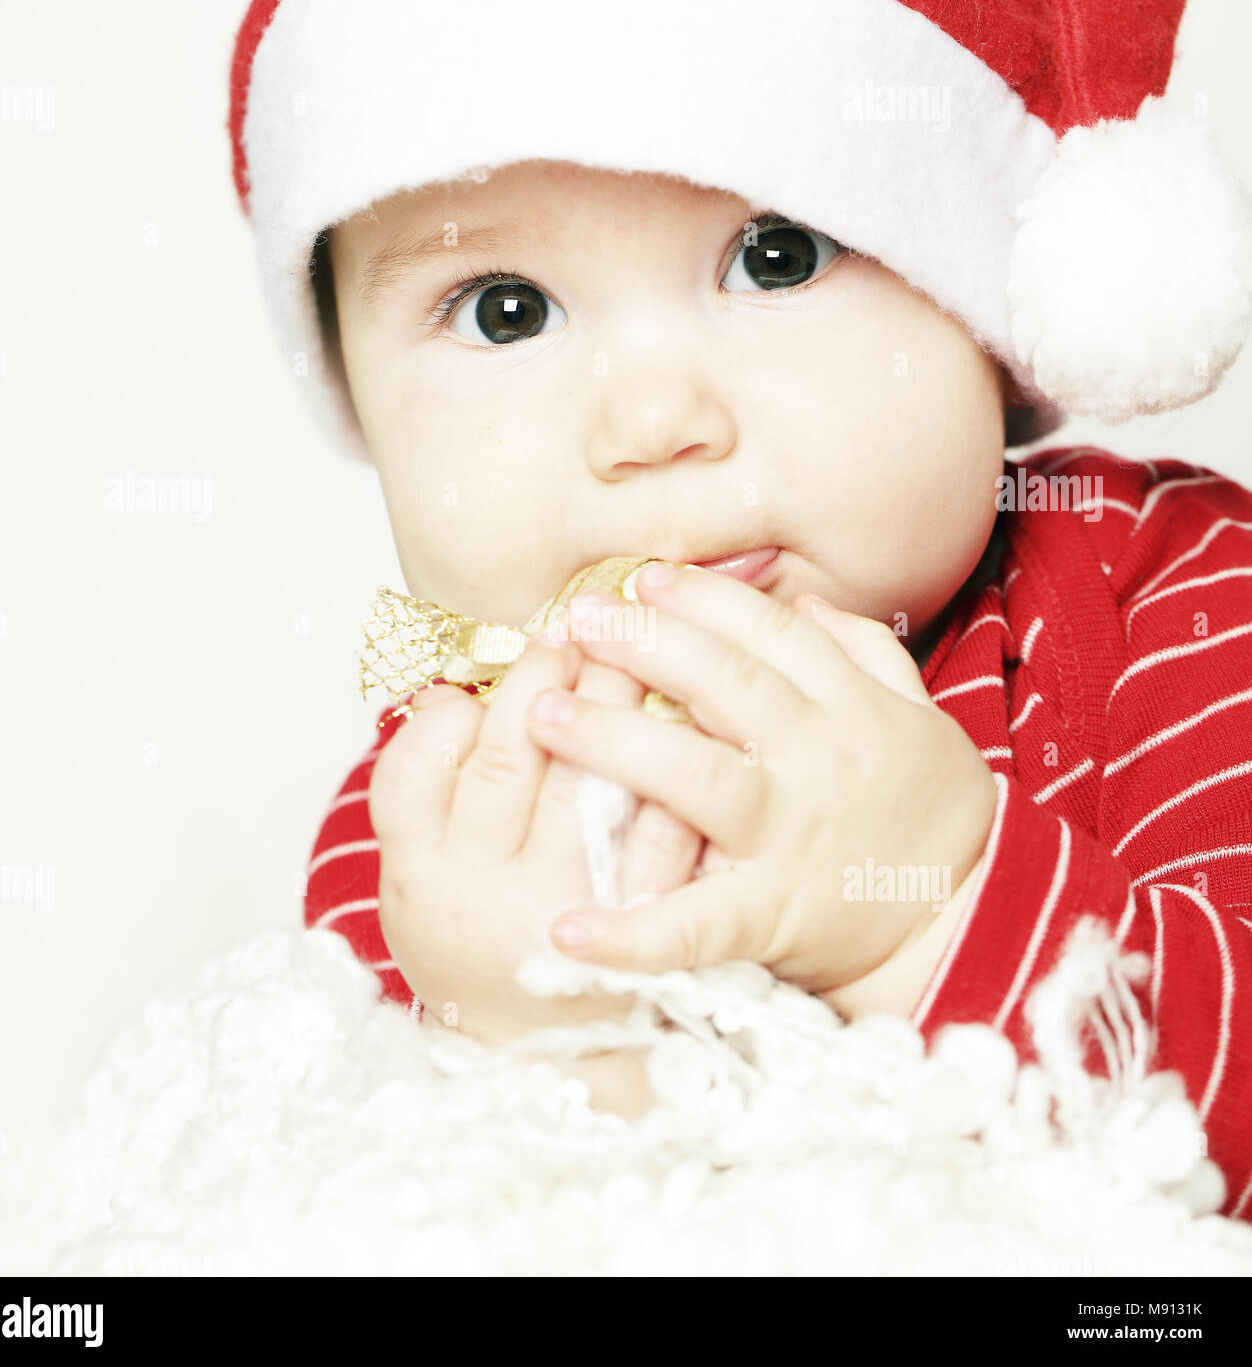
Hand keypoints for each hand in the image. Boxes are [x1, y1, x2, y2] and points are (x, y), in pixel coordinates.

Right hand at [367, 632, 704, 1048]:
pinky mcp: (654, 926)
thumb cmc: (474, 941)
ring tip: (645, 639)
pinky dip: (687, 766)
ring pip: (600, 787)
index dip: (476, 696)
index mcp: (428, 873)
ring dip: (623, 704)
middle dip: (552, 675)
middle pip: (518, 761)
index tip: (518, 644)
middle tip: (585, 620)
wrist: (552, 1052)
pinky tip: (701, 710)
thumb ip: (415, 785)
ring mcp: (580, 911)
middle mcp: (497, 895)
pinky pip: (672, 833)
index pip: (433, 764)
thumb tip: (445, 691)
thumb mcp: (413, 876)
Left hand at [523, 563, 997, 1010]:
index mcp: (848, 707)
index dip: (703, 599)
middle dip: (645, 642)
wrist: (970, 920)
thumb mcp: (920, 718)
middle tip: (578, 620)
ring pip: (694, 775)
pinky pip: (695, 923)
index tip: (645, 579)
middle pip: (723, 682)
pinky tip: (567, 929)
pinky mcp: (770, 915)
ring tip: (543, 713)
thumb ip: (865, 655)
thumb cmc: (935, 814)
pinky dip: (632, 933)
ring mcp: (788, 835)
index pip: (770, 633)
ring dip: (613, 740)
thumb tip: (809, 603)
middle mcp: (815, 759)